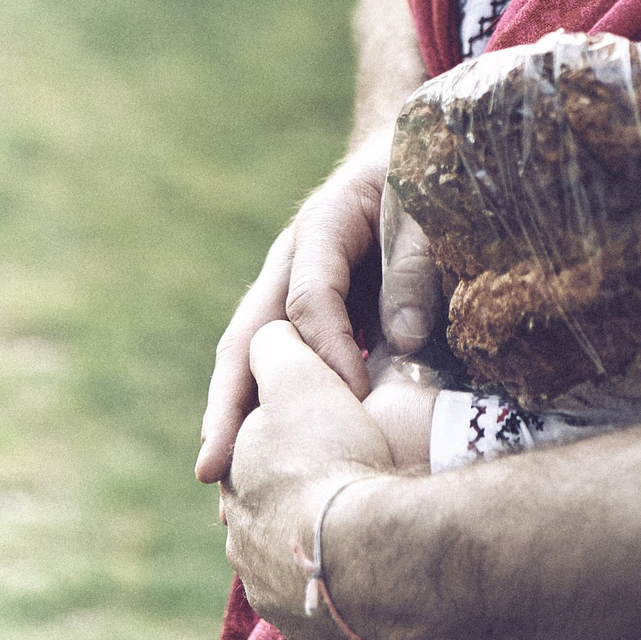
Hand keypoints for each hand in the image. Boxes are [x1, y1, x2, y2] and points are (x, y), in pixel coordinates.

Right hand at [196, 133, 433, 483]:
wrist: (408, 153)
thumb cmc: (423, 176)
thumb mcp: (426, 202)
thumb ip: (415, 260)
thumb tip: (402, 337)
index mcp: (321, 228)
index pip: (311, 296)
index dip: (328, 348)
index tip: (351, 397)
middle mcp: (289, 264)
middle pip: (248, 336)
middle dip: (230, 402)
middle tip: (214, 465)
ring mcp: (286, 291)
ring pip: (246, 359)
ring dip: (230, 419)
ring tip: (215, 486)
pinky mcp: (300, 317)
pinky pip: (271, 367)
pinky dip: (257, 411)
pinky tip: (251, 465)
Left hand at [220, 321, 394, 639]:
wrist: (372, 547)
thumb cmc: (334, 455)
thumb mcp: (303, 377)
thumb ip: (276, 348)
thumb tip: (267, 335)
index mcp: (235, 482)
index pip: (253, 452)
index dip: (288, 434)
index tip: (322, 428)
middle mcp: (241, 544)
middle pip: (269, 512)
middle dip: (295, 498)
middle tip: (343, 480)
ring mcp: (272, 594)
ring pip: (292, 561)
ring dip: (317, 546)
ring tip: (362, 530)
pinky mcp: (310, 633)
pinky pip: (325, 605)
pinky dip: (342, 587)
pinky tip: (372, 572)